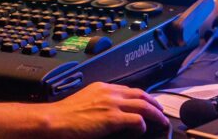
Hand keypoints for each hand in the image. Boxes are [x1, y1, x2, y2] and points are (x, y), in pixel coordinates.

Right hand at [41, 82, 169, 137]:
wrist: (55, 121)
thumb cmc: (65, 115)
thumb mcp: (84, 101)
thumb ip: (98, 102)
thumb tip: (108, 111)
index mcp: (102, 87)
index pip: (129, 89)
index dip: (142, 96)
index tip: (148, 103)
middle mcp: (109, 92)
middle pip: (141, 94)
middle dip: (154, 103)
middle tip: (161, 112)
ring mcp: (112, 104)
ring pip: (144, 105)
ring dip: (156, 114)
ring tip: (162, 122)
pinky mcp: (112, 118)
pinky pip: (137, 120)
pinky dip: (143, 125)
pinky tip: (142, 131)